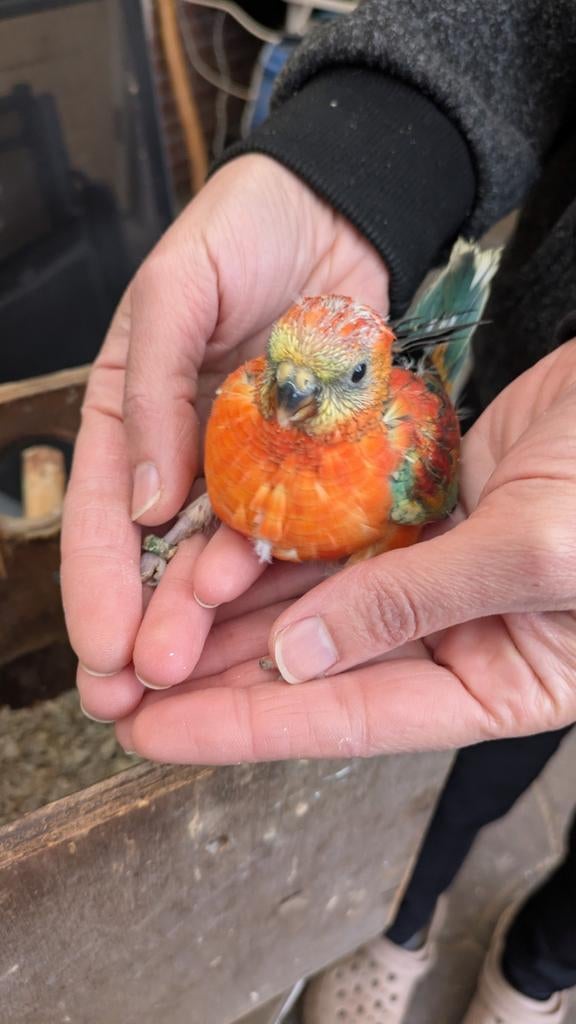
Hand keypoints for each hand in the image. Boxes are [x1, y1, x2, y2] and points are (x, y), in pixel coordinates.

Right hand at [60, 154, 387, 721]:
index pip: (99, 509)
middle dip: (142, 624)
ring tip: (189, 671)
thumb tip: (139, 501)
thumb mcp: (174, 292)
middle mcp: (184, 453)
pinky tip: (261, 619)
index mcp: (131, 412)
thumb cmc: (240, 231)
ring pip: (220, 554)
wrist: (338, 210)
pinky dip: (276, 572)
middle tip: (131, 696)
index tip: (97, 650)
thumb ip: (153, 390)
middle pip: (155, 553)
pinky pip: (293, 526)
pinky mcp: (312, 465)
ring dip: (201, 618)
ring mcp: (249, 465)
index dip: (93, 581)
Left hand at [114, 340, 575, 762]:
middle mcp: (457, 634)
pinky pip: (331, 533)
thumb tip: (303, 659)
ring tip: (146, 624)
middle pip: (314, 667)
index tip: (155, 733)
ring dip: (230, 610)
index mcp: (497, 679)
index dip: (244, 727)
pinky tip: (210, 551)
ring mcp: (435, 570)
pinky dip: (274, 542)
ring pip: (312, 600)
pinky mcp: (420, 508)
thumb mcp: (533, 553)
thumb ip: (414, 608)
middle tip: (123, 682)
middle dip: (215, 674)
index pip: (348, 718)